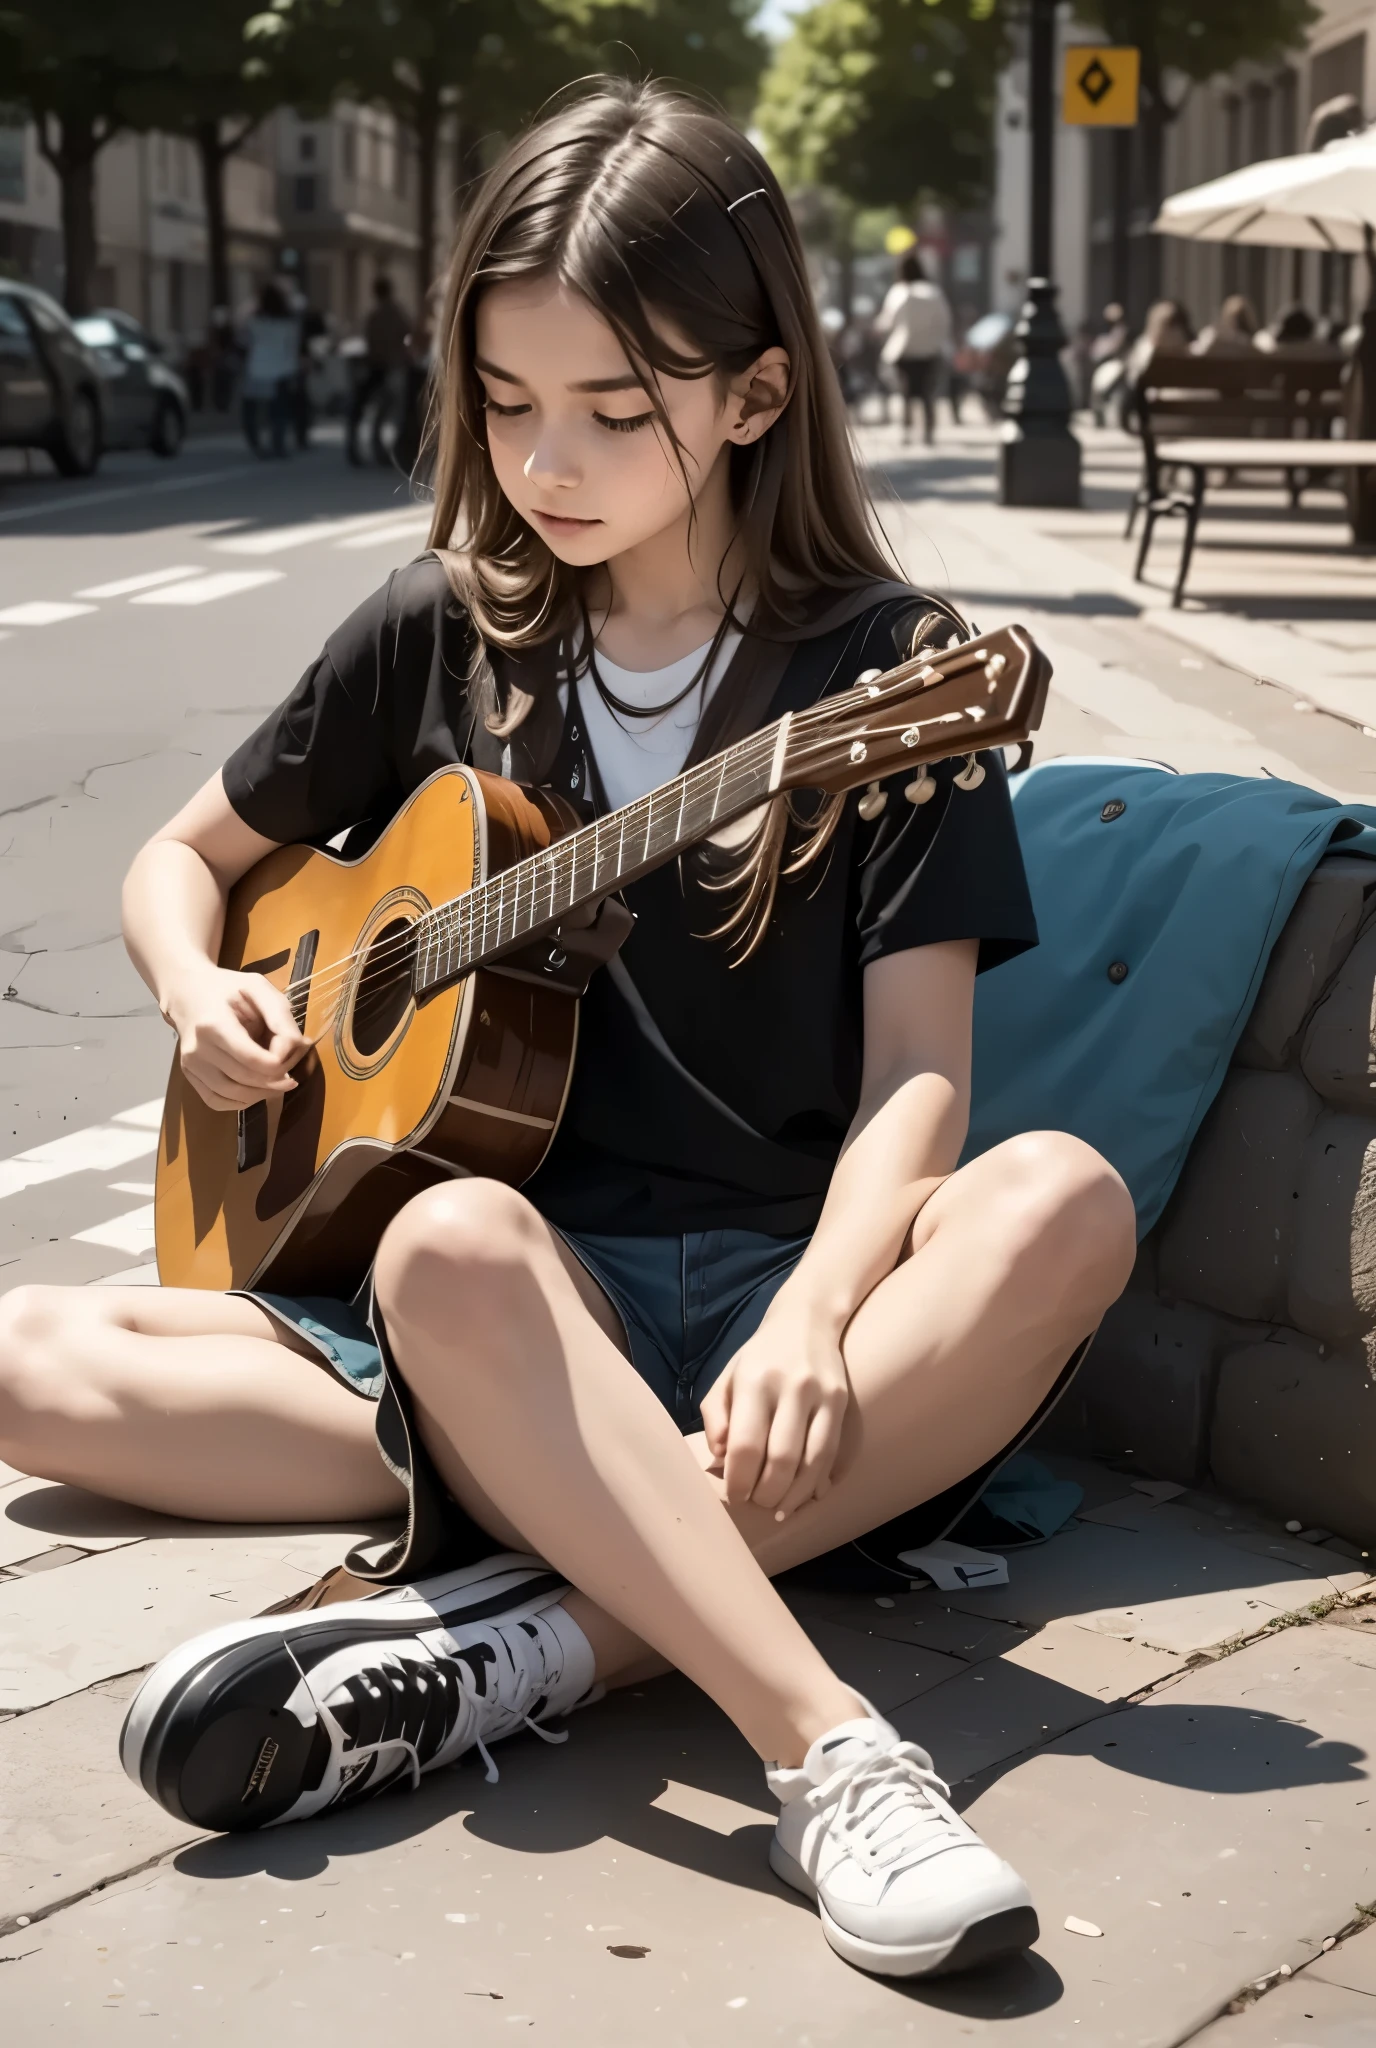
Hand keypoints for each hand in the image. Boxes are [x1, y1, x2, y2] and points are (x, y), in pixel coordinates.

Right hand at [164, 965, 308, 1112]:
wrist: (188, 993)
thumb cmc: (228, 989)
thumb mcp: (259, 988)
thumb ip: (281, 1016)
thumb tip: (295, 1048)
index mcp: (214, 1024)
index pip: (255, 1061)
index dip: (283, 1063)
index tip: (294, 1050)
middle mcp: (198, 1049)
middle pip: (247, 1080)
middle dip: (278, 1079)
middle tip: (293, 1068)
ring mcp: (190, 1065)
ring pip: (233, 1096)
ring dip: (263, 1093)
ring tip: (278, 1080)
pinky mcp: (188, 1075)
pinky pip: (217, 1102)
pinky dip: (242, 1101)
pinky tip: (256, 1087)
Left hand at [699, 1299, 850, 1520]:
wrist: (806, 1320)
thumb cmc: (759, 1357)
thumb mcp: (727, 1377)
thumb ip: (715, 1416)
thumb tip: (720, 1457)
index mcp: (754, 1381)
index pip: (746, 1445)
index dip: (739, 1480)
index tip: (735, 1495)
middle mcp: (792, 1387)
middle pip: (783, 1459)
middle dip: (768, 1493)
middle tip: (758, 1503)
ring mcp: (822, 1395)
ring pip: (814, 1461)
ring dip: (796, 1494)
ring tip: (781, 1507)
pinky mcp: (843, 1402)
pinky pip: (835, 1453)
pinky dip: (821, 1481)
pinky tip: (807, 1494)